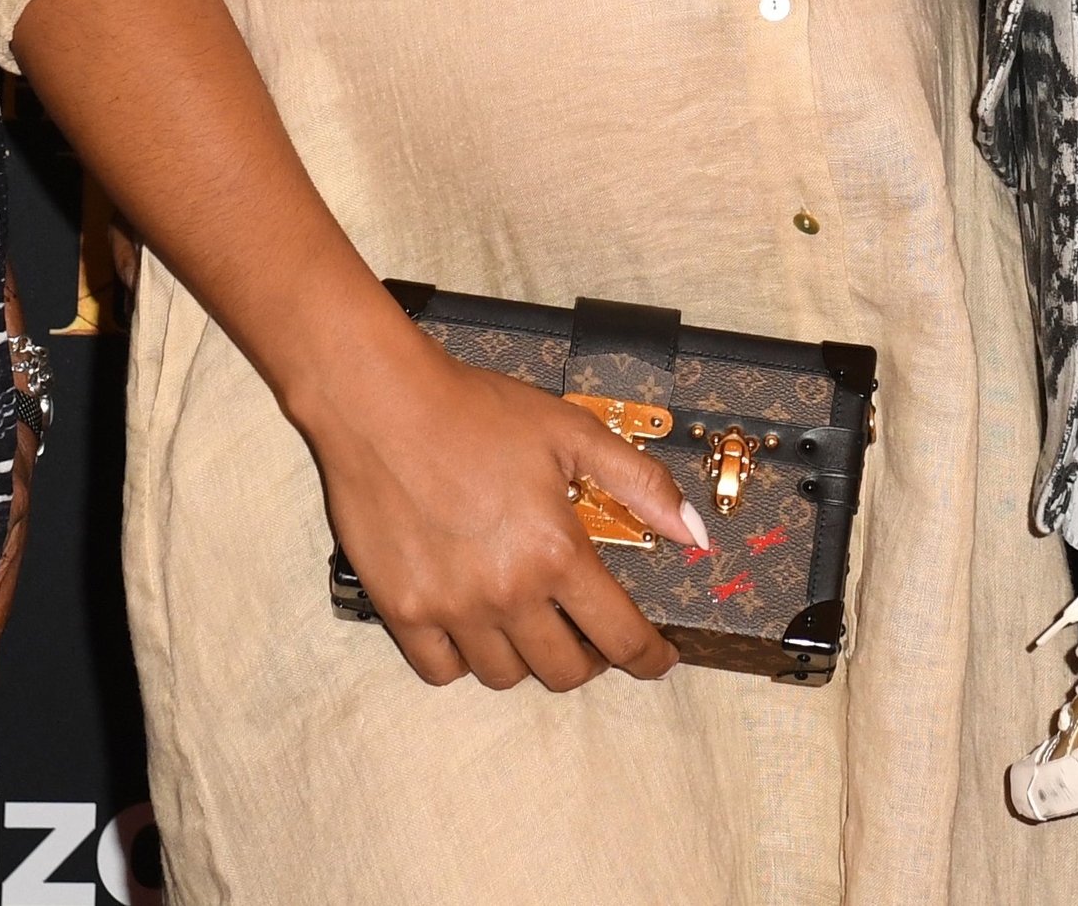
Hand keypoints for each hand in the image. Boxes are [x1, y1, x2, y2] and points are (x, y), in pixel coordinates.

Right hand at [288, 318, 706, 692]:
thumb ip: (641, 484)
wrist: (382, 402)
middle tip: (585, 631)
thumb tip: (695, 534)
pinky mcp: (401, 610)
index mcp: (556, 552)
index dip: (648, 657)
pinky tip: (472, 626)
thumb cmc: (476, 411)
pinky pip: (441, 670)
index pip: (620, 637)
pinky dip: (463, 659)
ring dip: (526, 658)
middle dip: (588, 658)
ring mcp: (450, 607)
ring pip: (504, 676)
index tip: (655, 658)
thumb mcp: (572, 433)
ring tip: (527, 622)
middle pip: (564, 672)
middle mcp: (506, 593)